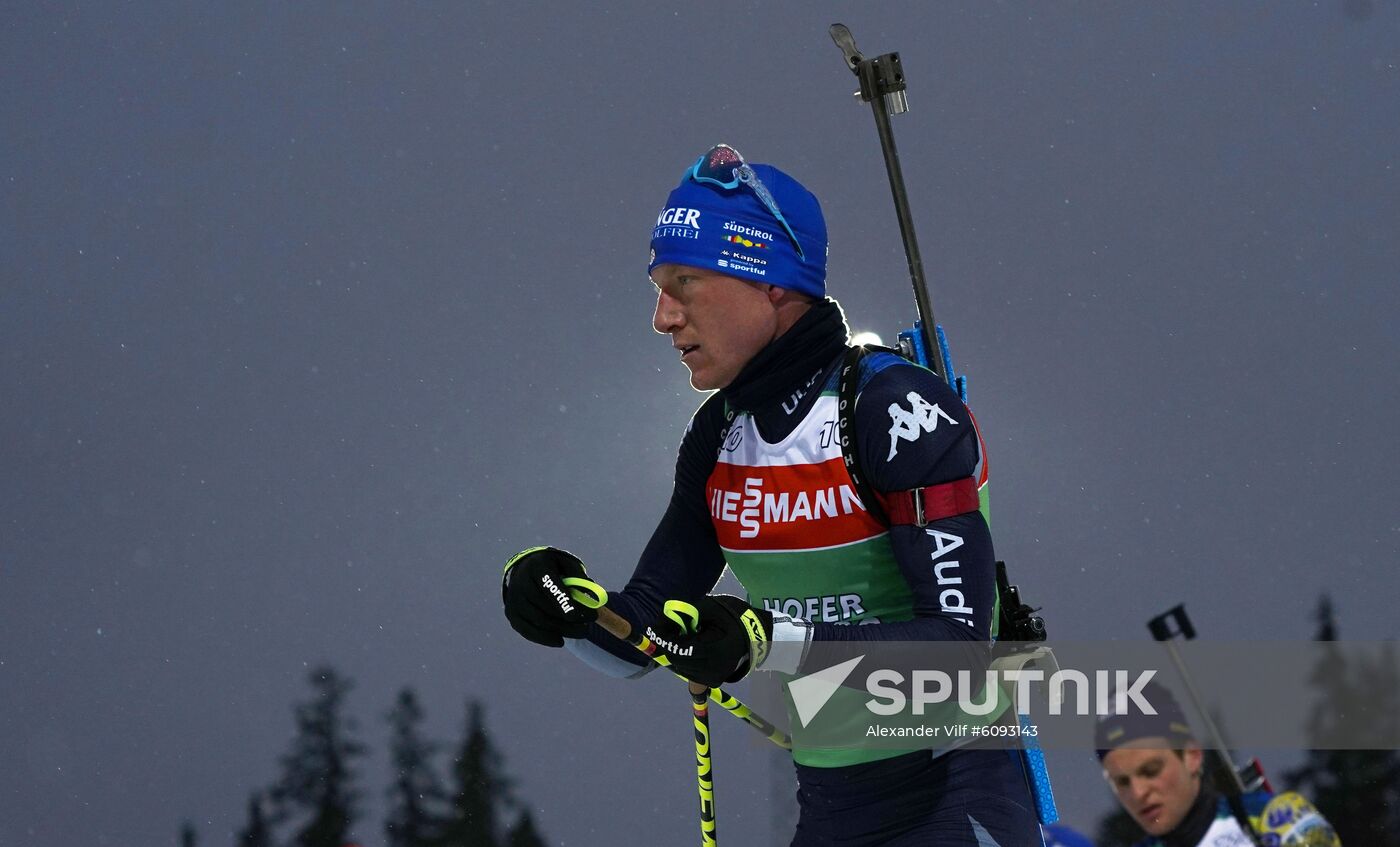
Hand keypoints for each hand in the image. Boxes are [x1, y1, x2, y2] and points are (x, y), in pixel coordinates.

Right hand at [502, 546, 598, 646]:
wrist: (525, 570)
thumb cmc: (553, 568)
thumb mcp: (567, 564)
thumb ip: (579, 578)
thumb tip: (591, 597)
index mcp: (537, 567)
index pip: (550, 585)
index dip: (565, 602)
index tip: (582, 615)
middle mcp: (521, 583)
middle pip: (545, 607)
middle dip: (569, 620)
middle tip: (589, 625)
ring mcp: (514, 600)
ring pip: (539, 621)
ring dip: (562, 630)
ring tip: (581, 632)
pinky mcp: (511, 614)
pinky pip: (528, 631)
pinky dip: (544, 638)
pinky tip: (560, 641)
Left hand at [644, 595, 772, 687]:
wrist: (754, 633)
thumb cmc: (732, 616)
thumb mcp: (709, 607)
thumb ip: (685, 614)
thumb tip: (660, 622)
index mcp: (715, 650)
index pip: (681, 649)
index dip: (664, 639)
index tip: (652, 628)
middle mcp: (714, 670)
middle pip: (677, 660)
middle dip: (669, 644)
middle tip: (670, 627)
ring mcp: (714, 679)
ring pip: (680, 667)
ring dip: (676, 651)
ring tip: (687, 636)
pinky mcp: (713, 681)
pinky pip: (688, 672)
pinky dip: (684, 659)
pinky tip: (693, 647)